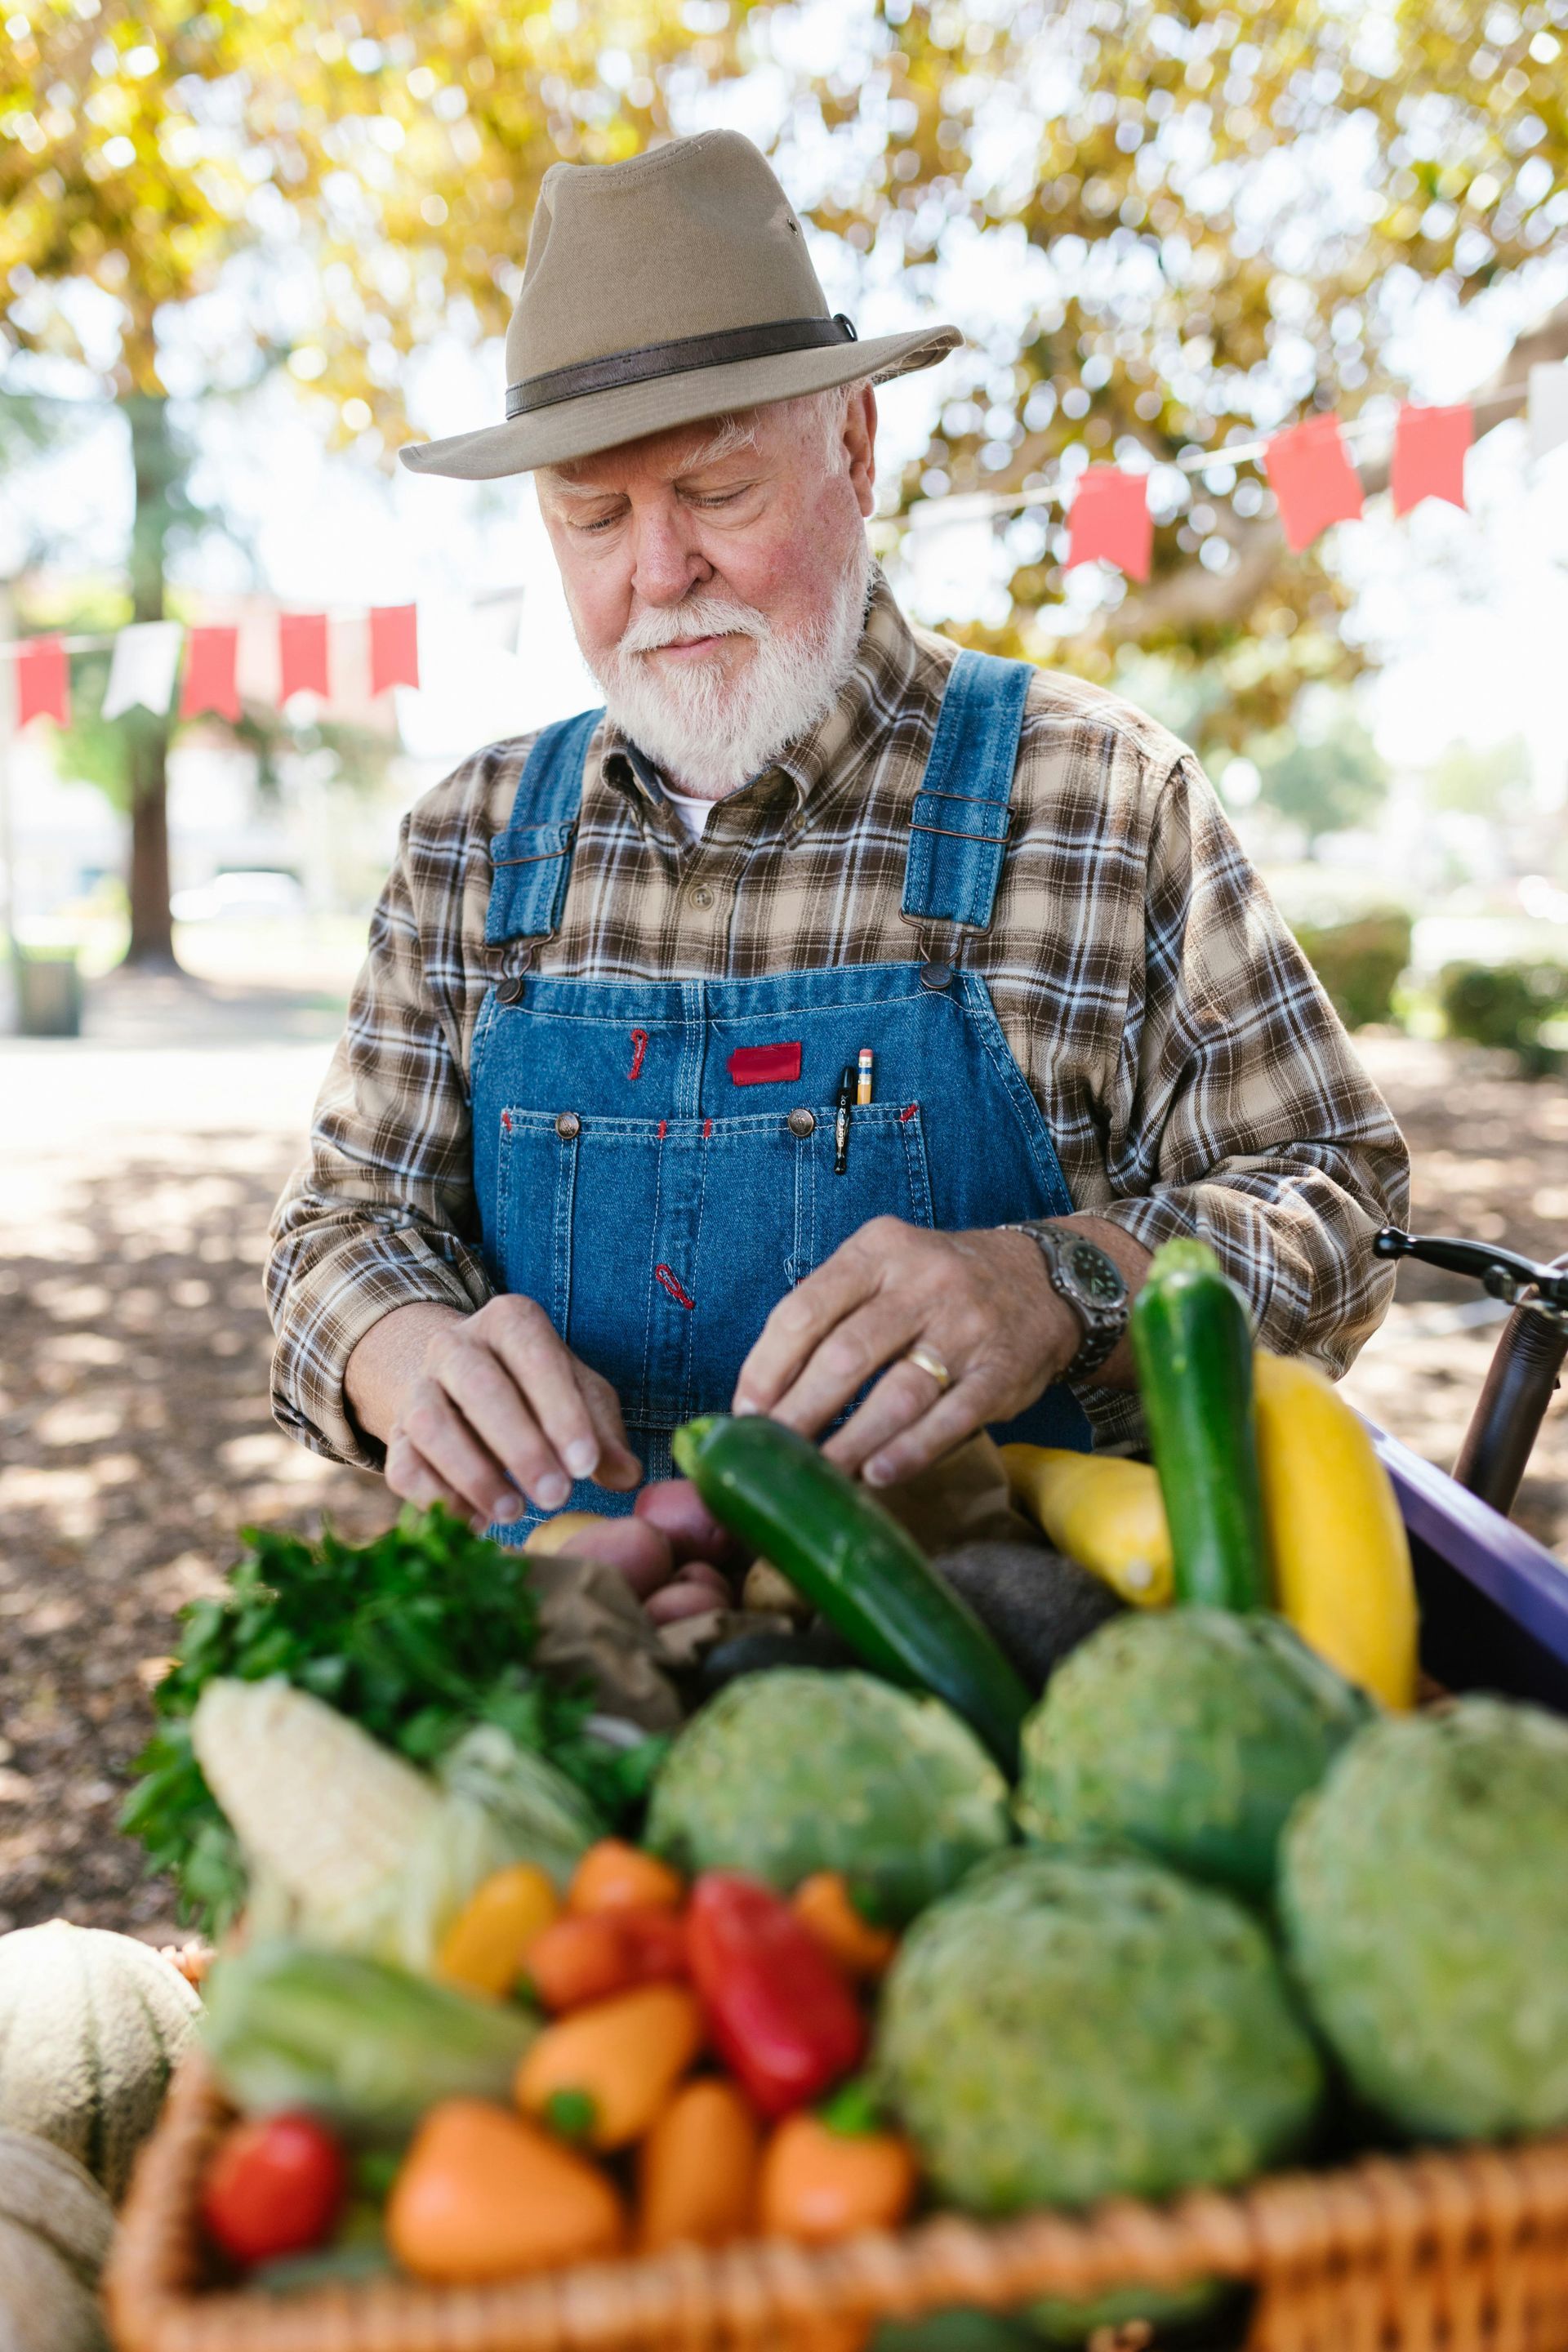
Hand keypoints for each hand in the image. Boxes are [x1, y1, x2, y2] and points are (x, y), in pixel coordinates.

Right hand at [376, 1295, 641, 1526]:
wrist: (461, 1385)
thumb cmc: (537, 1389)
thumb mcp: (578, 1395)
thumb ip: (603, 1432)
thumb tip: (627, 1476)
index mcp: (509, 1321)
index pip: (535, 1357)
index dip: (561, 1412)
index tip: (586, 1464)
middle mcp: (455, 1346)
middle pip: (479, 1387)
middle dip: (520, 1446)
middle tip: (556, 1496)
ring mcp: (418, 1388)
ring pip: (431, 1425)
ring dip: (473, 1474)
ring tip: (513, 1513)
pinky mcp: (396, 1434)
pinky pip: (403, 1466)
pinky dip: (437, 1499)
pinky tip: (477, 1523)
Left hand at [732, 1219, 1082, 1486]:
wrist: (1043, 1280)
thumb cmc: (937, 1287)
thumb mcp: (883, 1268)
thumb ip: (830, 1312)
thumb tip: (762, 1390)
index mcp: (878, 1251)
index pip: (804, 1309)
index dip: (767, 1367)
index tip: (746, 1412)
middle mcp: (922, 1282)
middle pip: (845, 1355)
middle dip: (799, 1414)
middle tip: (771, 1457)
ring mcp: (966, 1327)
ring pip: (896, 1393)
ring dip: (849, 1443)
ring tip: (818, 1477)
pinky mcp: (1002, 1371)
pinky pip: (952, 1418)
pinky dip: (911, 1451)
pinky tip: (877, 1474)